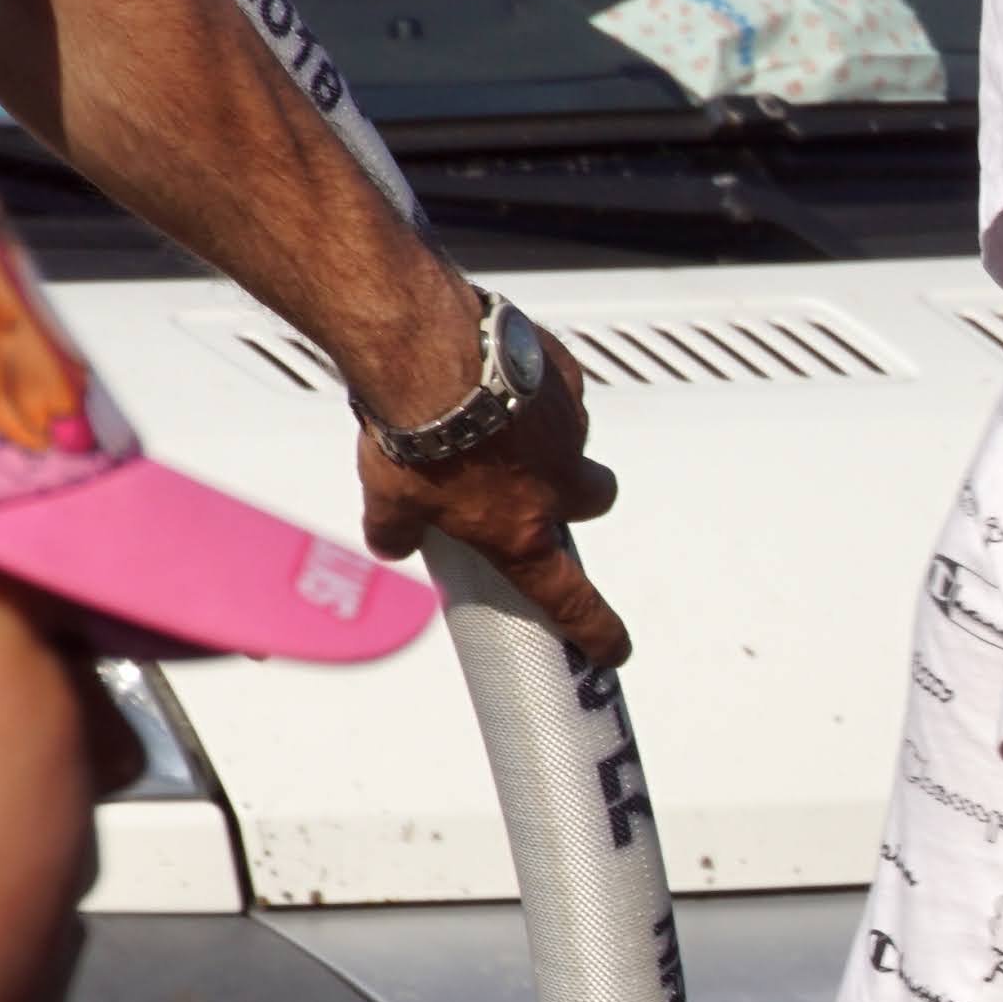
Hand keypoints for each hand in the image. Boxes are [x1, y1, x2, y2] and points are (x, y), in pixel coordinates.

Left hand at [344, 290, 632, 669]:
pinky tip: (494, 374)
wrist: (425, 352)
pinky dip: (533, 384)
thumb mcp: (387, 496)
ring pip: (573, 437)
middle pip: (595, 498)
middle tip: (540, 482)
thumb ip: (396, 527)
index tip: (615, 649)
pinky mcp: (563, 375)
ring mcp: (566, 427)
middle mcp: (556, 484)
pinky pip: (559, 385)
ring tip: (489, 411)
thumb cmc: (412, 430)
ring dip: (544, 432)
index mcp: (519, 530)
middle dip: (577, 493)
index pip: (568, 597)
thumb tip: (390, 542)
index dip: (595, 628)